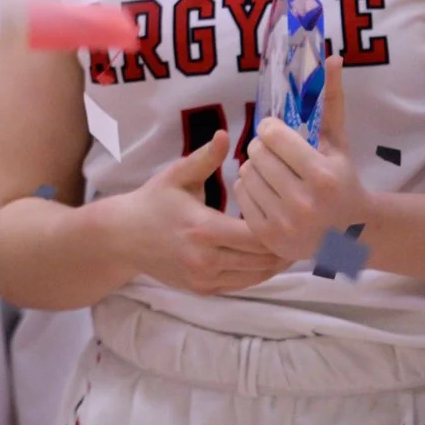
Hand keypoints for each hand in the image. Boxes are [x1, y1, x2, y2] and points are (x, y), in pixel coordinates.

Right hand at [110, 131, 286, 294]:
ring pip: (255, 276)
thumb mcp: (176, 176)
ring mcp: (204, 278)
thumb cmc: (153, 202)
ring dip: (274, 263)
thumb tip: (225, 135)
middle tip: (301, 232)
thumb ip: (205, 159)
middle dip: (282, 247)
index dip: (278, 228)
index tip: (292, 215)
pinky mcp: (202, 289)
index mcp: (202, 228)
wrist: (123, 237)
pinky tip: (265, 259)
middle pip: (260, 259)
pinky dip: (256, 274)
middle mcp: (206, 259)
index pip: (255, 235)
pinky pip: (240, 285)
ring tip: (289, 245)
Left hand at [231, 54, 370, 264]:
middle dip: (264, 148)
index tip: (280, 135)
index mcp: (322, 177)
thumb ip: (331, 100)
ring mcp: (286, 225)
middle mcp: (304, 204)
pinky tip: (269, 193)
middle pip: (255, 153)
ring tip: (275, 174)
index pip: (271, 134)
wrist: (351, 234)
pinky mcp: (270, 238)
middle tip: (279, 156)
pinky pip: (241, 196)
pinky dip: (250, 189)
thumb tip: (332, 56)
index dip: (272, 130)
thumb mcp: (337, 141)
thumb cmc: (342, 180)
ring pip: (245, 173)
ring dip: (255, 168)